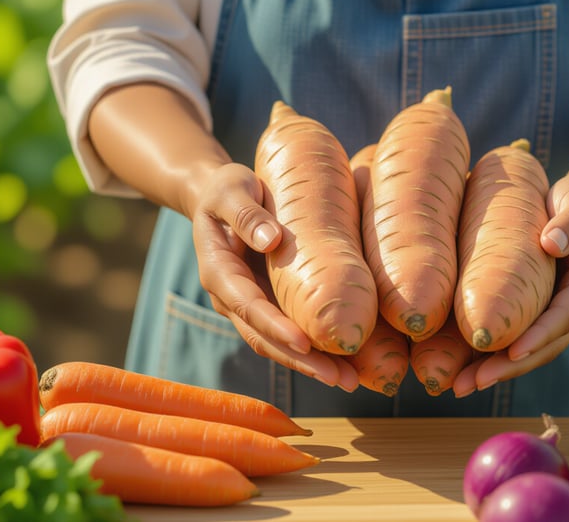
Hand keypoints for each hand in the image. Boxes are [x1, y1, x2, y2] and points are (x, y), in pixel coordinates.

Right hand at [189, 163, 359, 391]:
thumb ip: (246, 213)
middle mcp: (231, 298)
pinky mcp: (267, 306)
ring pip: (276, 345)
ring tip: (349, 381)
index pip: (247, 306)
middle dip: (301, 361)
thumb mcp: (231, 188)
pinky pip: (288, 336)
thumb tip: (270, 240)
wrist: (219, 197)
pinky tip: (345, 365)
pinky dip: (313, 353)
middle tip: (339, 378)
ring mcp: (248, 306)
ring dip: (310, 366)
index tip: (303, 343)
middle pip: (264, 338)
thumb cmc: (228, 188)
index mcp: (218, 271)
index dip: (274, 327)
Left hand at [452, 174, 568, 395]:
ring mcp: (560, 317)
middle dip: (509, 367)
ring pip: (531, 353)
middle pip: (545, 346)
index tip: (512, 352)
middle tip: (472, 383)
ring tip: (459, 387)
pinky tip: (463, 371)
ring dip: (497, 371)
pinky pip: (519, 342)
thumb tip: (551, 243)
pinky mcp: (541, 317)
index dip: (540, 336)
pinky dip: (493, 358)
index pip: (566, 315)